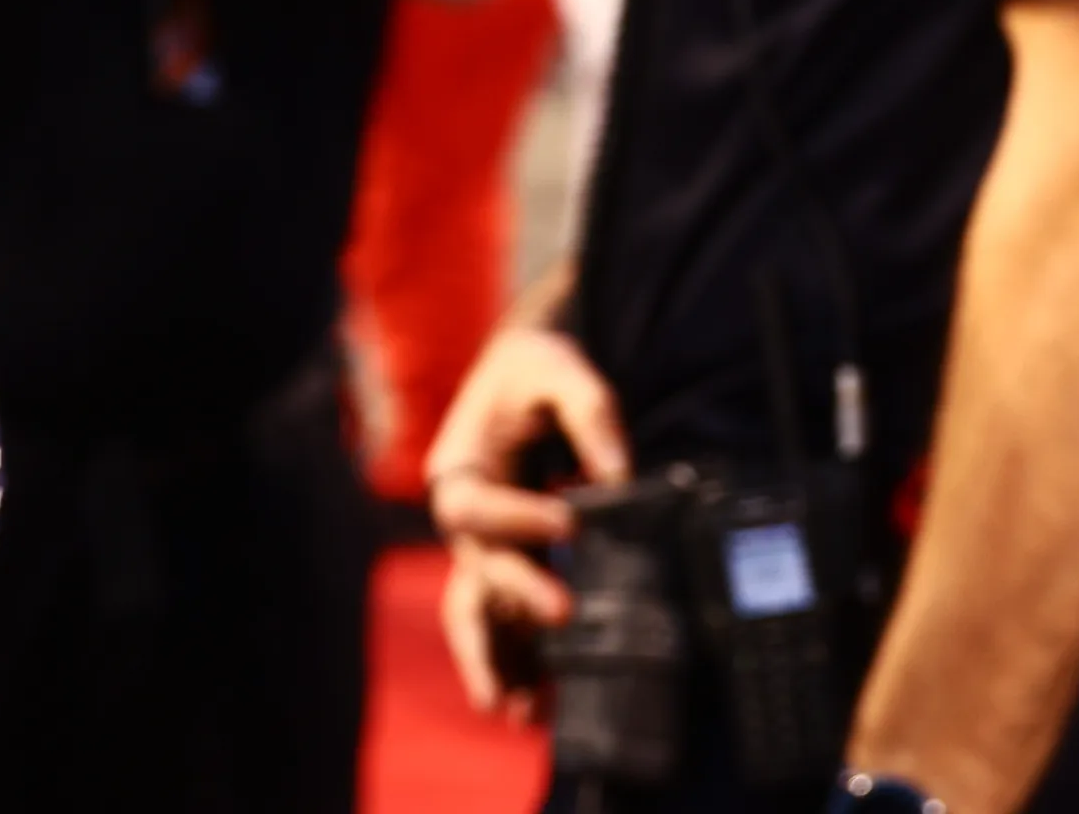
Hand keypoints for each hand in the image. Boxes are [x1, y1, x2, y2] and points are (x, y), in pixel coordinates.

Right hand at [425, 321, 629, 722]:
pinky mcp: (508, 569)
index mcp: (459, 467)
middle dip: (516, 595)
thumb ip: (590, 414)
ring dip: (496, 659)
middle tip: (562, 613)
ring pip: (475, 613)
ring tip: (519, 710)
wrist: (524, 378)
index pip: (477, 505)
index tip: (571, 520)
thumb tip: (619, 477)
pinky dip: (514, 663)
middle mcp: (462, 518)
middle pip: (475, 569)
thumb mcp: (558, 369)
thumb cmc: (535, 370)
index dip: (518, 517)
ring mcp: (482, 551)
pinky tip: (536, 705)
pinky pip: (501, 623)